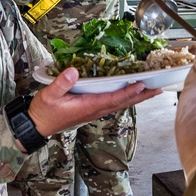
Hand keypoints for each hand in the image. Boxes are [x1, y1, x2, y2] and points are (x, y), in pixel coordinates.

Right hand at [28, 68, 161, 136]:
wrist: (37, 125)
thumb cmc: (44, 111)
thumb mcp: (49, 95)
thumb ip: (61, 84)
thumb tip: (73, 71)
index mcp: (88, 106)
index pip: (113, 99)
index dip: (128, 92)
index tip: (142, 86)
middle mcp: (94, 110)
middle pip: (123, 103)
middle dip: (141, 96)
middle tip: (158, 89)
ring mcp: (94, 111)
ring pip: (120, 104)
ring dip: (136, 97)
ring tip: (150, 90)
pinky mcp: (91, 110)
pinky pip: (113, 103)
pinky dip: (125, 97)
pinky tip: (130, 93)